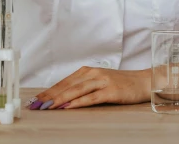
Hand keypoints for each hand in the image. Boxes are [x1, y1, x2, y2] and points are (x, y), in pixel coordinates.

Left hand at [31, 67, 150, 109]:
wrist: (143, 82)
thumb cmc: (120, 84)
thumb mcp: (99, 82)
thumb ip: (82, 87)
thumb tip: (61, 98)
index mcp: (88, 71)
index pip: (63, 82)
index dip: (48, 91)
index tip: (35, 99)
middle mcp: (93, 73)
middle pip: (67, 86)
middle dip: (49, 96)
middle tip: (35, 104)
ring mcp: (102, 81)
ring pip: (77, 90)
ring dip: (60, 99)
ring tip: (47, 106)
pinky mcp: (111, 91)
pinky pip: (92, 97)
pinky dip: (79, 102)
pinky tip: (69, 107)